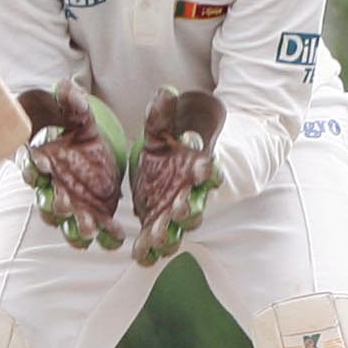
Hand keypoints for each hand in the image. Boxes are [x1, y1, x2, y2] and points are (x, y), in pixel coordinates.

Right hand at [16, 78, 126, 249]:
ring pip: (67, 223)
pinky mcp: (95, 218)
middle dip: (55, 205)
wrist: (100, 161)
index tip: (37, 164)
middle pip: (47, 201)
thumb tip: (64, 85)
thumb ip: (73, 107)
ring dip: (75, 228)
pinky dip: (105, 235)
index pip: (32, 167)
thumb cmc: (83, 140)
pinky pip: (97, 231)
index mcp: (46, 164)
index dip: (32, 168)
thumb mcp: (82, 121)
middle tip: (64, 204)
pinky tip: (116, 234)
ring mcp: (74, 208)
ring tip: (87, 229)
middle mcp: (55, 190)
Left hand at [130, 86, 224, 265]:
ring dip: (169, 234)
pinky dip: (150, 250)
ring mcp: (176, 213)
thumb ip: (163, 116)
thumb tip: (165, 91)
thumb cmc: (172, 147)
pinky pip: (157, 241)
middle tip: (181, 210)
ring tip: (157, 238)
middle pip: (195, 204)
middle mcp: (190, 194)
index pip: (207, 168)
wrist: (174, 170)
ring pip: (178, 228)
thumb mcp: (162, 130)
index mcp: (196, 168)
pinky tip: (141, 257)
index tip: (204, 166)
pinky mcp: (158, 225)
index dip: (207, 169)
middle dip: (189, 207)